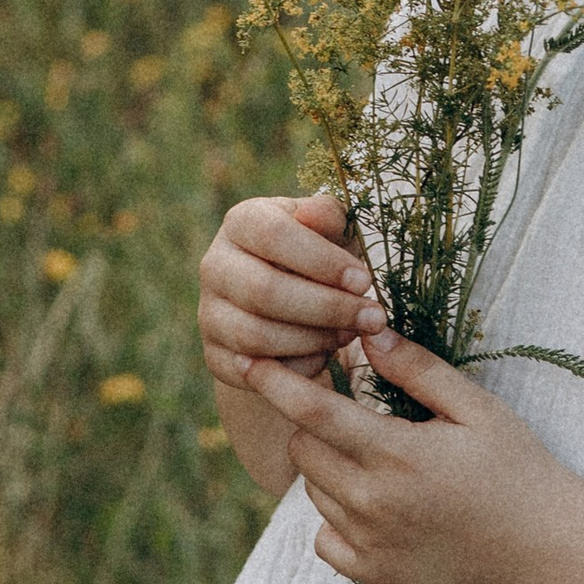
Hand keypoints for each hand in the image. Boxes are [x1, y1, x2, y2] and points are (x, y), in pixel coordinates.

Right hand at [198, 190, 386, 392]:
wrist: (290, 304)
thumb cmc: (319, 256)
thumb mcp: (332, 231)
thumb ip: (329, 216)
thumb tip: (313, 213)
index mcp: (242, 222)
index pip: (273, 235)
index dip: (322, 260)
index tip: (364, 280)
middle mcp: (214, 265)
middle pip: (264, 290)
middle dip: (327, 307)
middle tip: (373, 317)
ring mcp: (210, 313)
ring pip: (257, 335)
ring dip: (315, 339)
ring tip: (351, 333)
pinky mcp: (216, 357)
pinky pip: (256, 371)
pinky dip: (296, 366)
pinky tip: (325, 353)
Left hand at [247, 323, 583, 583]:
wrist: (546, 548)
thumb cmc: (517, 468)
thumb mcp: (476, 408)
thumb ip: (418, 370)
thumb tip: (368, 335)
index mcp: (397, 454)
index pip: (313, 412)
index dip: (275, 383)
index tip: (250, 362)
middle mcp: (374, 502)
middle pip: (304, 451)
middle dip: (314, 423)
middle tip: (350, 411)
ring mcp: (371, 544)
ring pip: (313, 492)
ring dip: (328, 468)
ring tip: (376, 458)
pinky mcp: (375, 575)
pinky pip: (324, 539)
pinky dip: (334, 518)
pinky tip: (372, 503)